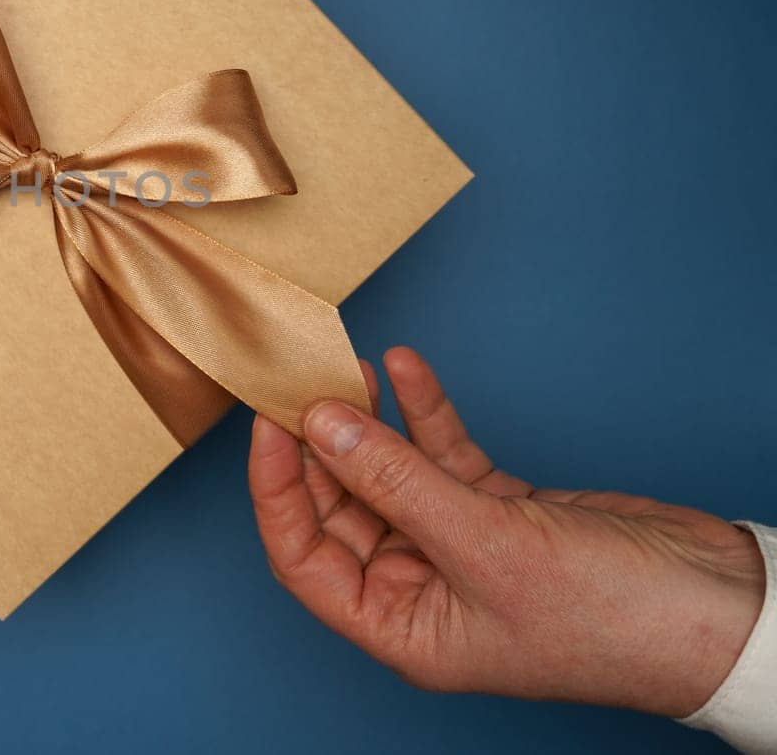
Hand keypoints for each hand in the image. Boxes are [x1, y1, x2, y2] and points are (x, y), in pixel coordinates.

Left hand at [249, 347, 765, 717]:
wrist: (722, 611)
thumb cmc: (612, 618)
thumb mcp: (486, 545)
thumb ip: (397, 481)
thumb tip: (322, 425)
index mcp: (404, 627)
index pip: (304, 558)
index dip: (277, 491)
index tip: (268, 425)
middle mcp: (422, 588)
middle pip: (341, 507)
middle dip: (321, 444)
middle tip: (303, 382)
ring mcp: (459, 544)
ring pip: (389, 474)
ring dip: (370, 420)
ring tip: (348, 365)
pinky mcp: (499, 509)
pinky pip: (442, 455)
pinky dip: (424, 414)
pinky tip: (407, 368)